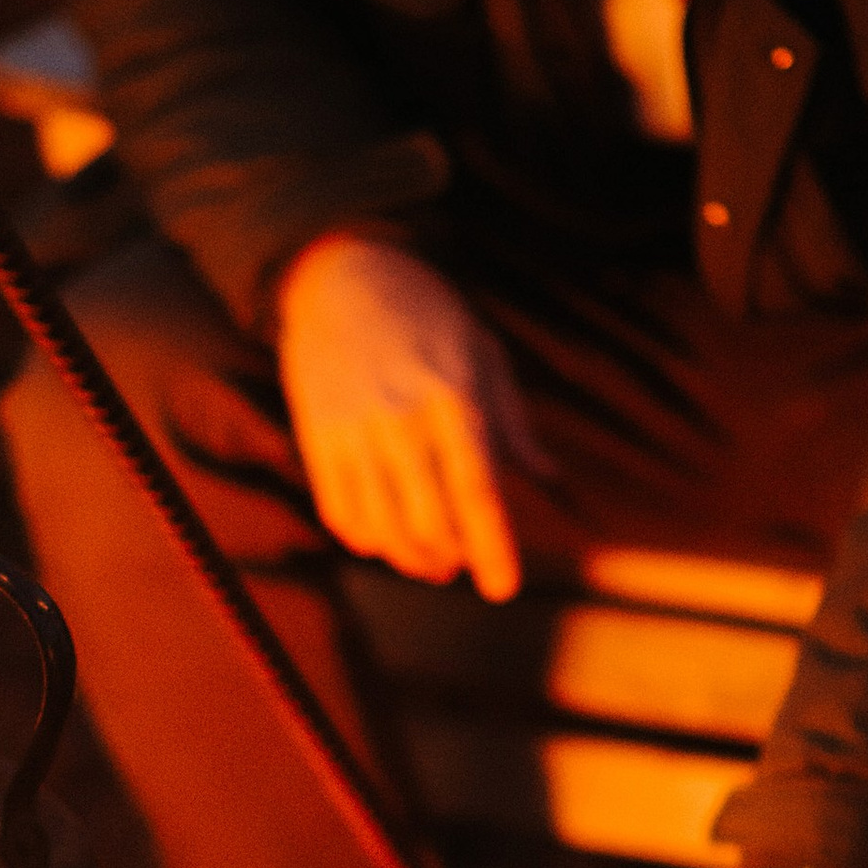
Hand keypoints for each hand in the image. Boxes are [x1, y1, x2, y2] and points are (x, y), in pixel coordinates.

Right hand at [277, 234, 551, 601]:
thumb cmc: (429, 318)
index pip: (477, 491)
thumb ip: (515, 424)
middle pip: (428, 522)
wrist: (343, 277)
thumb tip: (551, 478)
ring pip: (382, 528)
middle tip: (463, 565)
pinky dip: (366, 540)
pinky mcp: (316, 437)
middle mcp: (400, 417)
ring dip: (410, 559)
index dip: (491, 548)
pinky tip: (385, 538)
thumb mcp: (484, 354)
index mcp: (452, 396)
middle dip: (451, 559)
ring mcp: (352, 429)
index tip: (503, 589)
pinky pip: (341, 513)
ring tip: (430, 560)